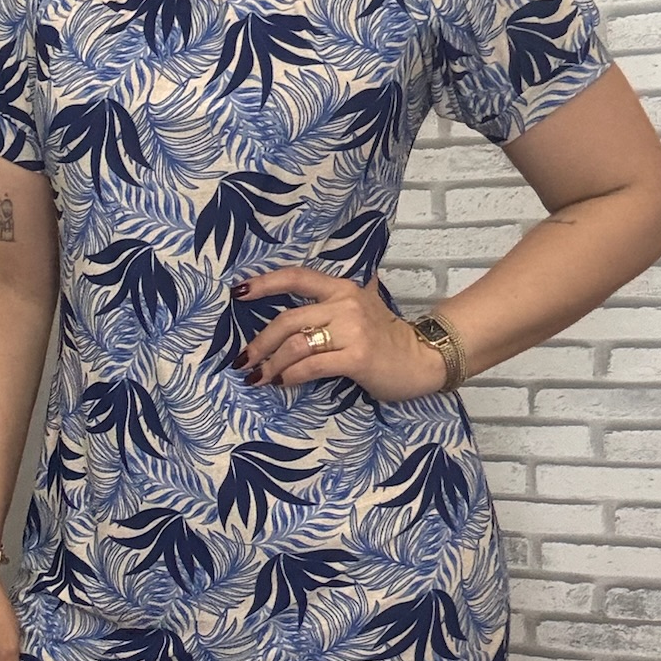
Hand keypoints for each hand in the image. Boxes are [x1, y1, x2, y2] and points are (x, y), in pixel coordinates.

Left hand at [235, 267, 451, 400]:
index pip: (296, 277)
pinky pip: (312, 366)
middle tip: (243, 359)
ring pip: (296, 345)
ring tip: (257, 377)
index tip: (238, 292)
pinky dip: (291, 376)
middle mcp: (345, 304)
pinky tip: (281, 382)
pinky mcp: (357, 358)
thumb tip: (287, 320)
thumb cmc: (385, 339)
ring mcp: (352, 330)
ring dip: (270, 364)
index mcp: (341, 289)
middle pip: (287, 320)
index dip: (264, 283)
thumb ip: (329, 306)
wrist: (422, 359)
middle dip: (260, 342)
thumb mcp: (360, 310)